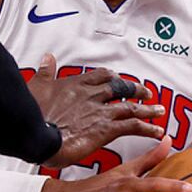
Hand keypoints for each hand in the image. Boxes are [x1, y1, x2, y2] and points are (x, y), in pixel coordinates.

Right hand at [27, 53, 165, 167]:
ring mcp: (101, 111)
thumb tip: (47, 57)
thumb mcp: (37, 86)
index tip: (117, 78)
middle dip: (135, 90)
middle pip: (120, 88)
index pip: (100, 76)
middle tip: (146, 93)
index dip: (111, 77)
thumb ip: (46, 72)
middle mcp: (92, 95)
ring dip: (148, 109)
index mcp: (76, 84)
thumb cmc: (32, 113)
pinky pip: (133, 126)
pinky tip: (158, 131)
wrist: (35, 133)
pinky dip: (148, 128)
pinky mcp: (107, 128)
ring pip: (131, 106)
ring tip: (159, 110)